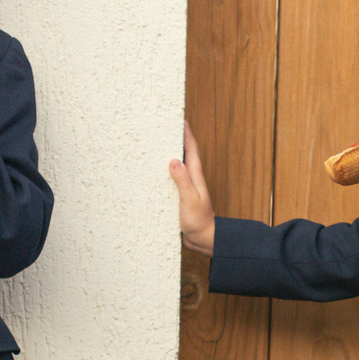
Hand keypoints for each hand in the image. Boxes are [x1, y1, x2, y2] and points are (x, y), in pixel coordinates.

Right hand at [169, 120, 214, 254]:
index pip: (191, 150)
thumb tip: (174, 160)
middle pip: (184, 154)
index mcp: (195, 176)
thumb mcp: (190, 199)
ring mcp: (185, 188)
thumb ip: (182, 180)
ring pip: (176, 167)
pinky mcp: (179, 197)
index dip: (186, 134)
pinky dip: (164, 173)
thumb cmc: (199, 221)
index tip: (181, 120)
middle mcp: (191, 179)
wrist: (203, 239)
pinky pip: (170, 180)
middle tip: (166, 127)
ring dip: (169, 155)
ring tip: (156, 145)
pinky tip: (154, 174)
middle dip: (177, 140)